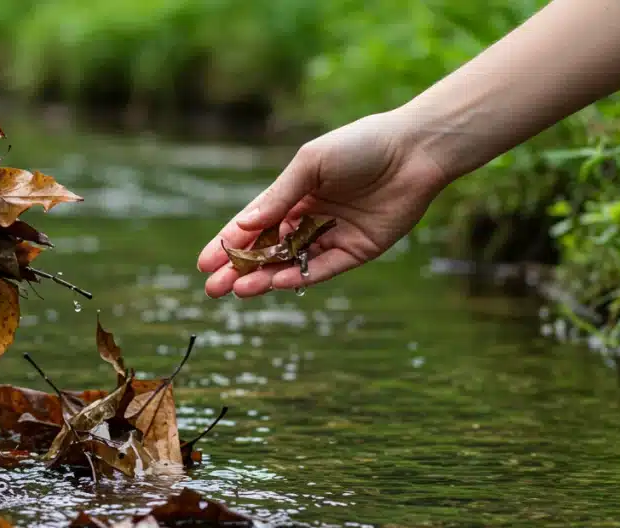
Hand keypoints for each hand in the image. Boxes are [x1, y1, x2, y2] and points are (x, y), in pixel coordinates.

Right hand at [196, 110, 451, 298]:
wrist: (415, 150)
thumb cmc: (360, 145)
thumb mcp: (311, 164)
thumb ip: (279, 196)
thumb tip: (243, 225)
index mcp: (294, 194)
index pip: (254, 225)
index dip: (228, 245)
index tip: (204, 263)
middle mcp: (310, 218)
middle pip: (267, 251)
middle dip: (240, 269)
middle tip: (214, 289)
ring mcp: (333, 236)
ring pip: (291, 264)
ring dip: (265, 277)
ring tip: (240, 290)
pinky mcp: (357, 250)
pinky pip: (323, 268)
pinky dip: (300, 277)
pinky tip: (277, 282)